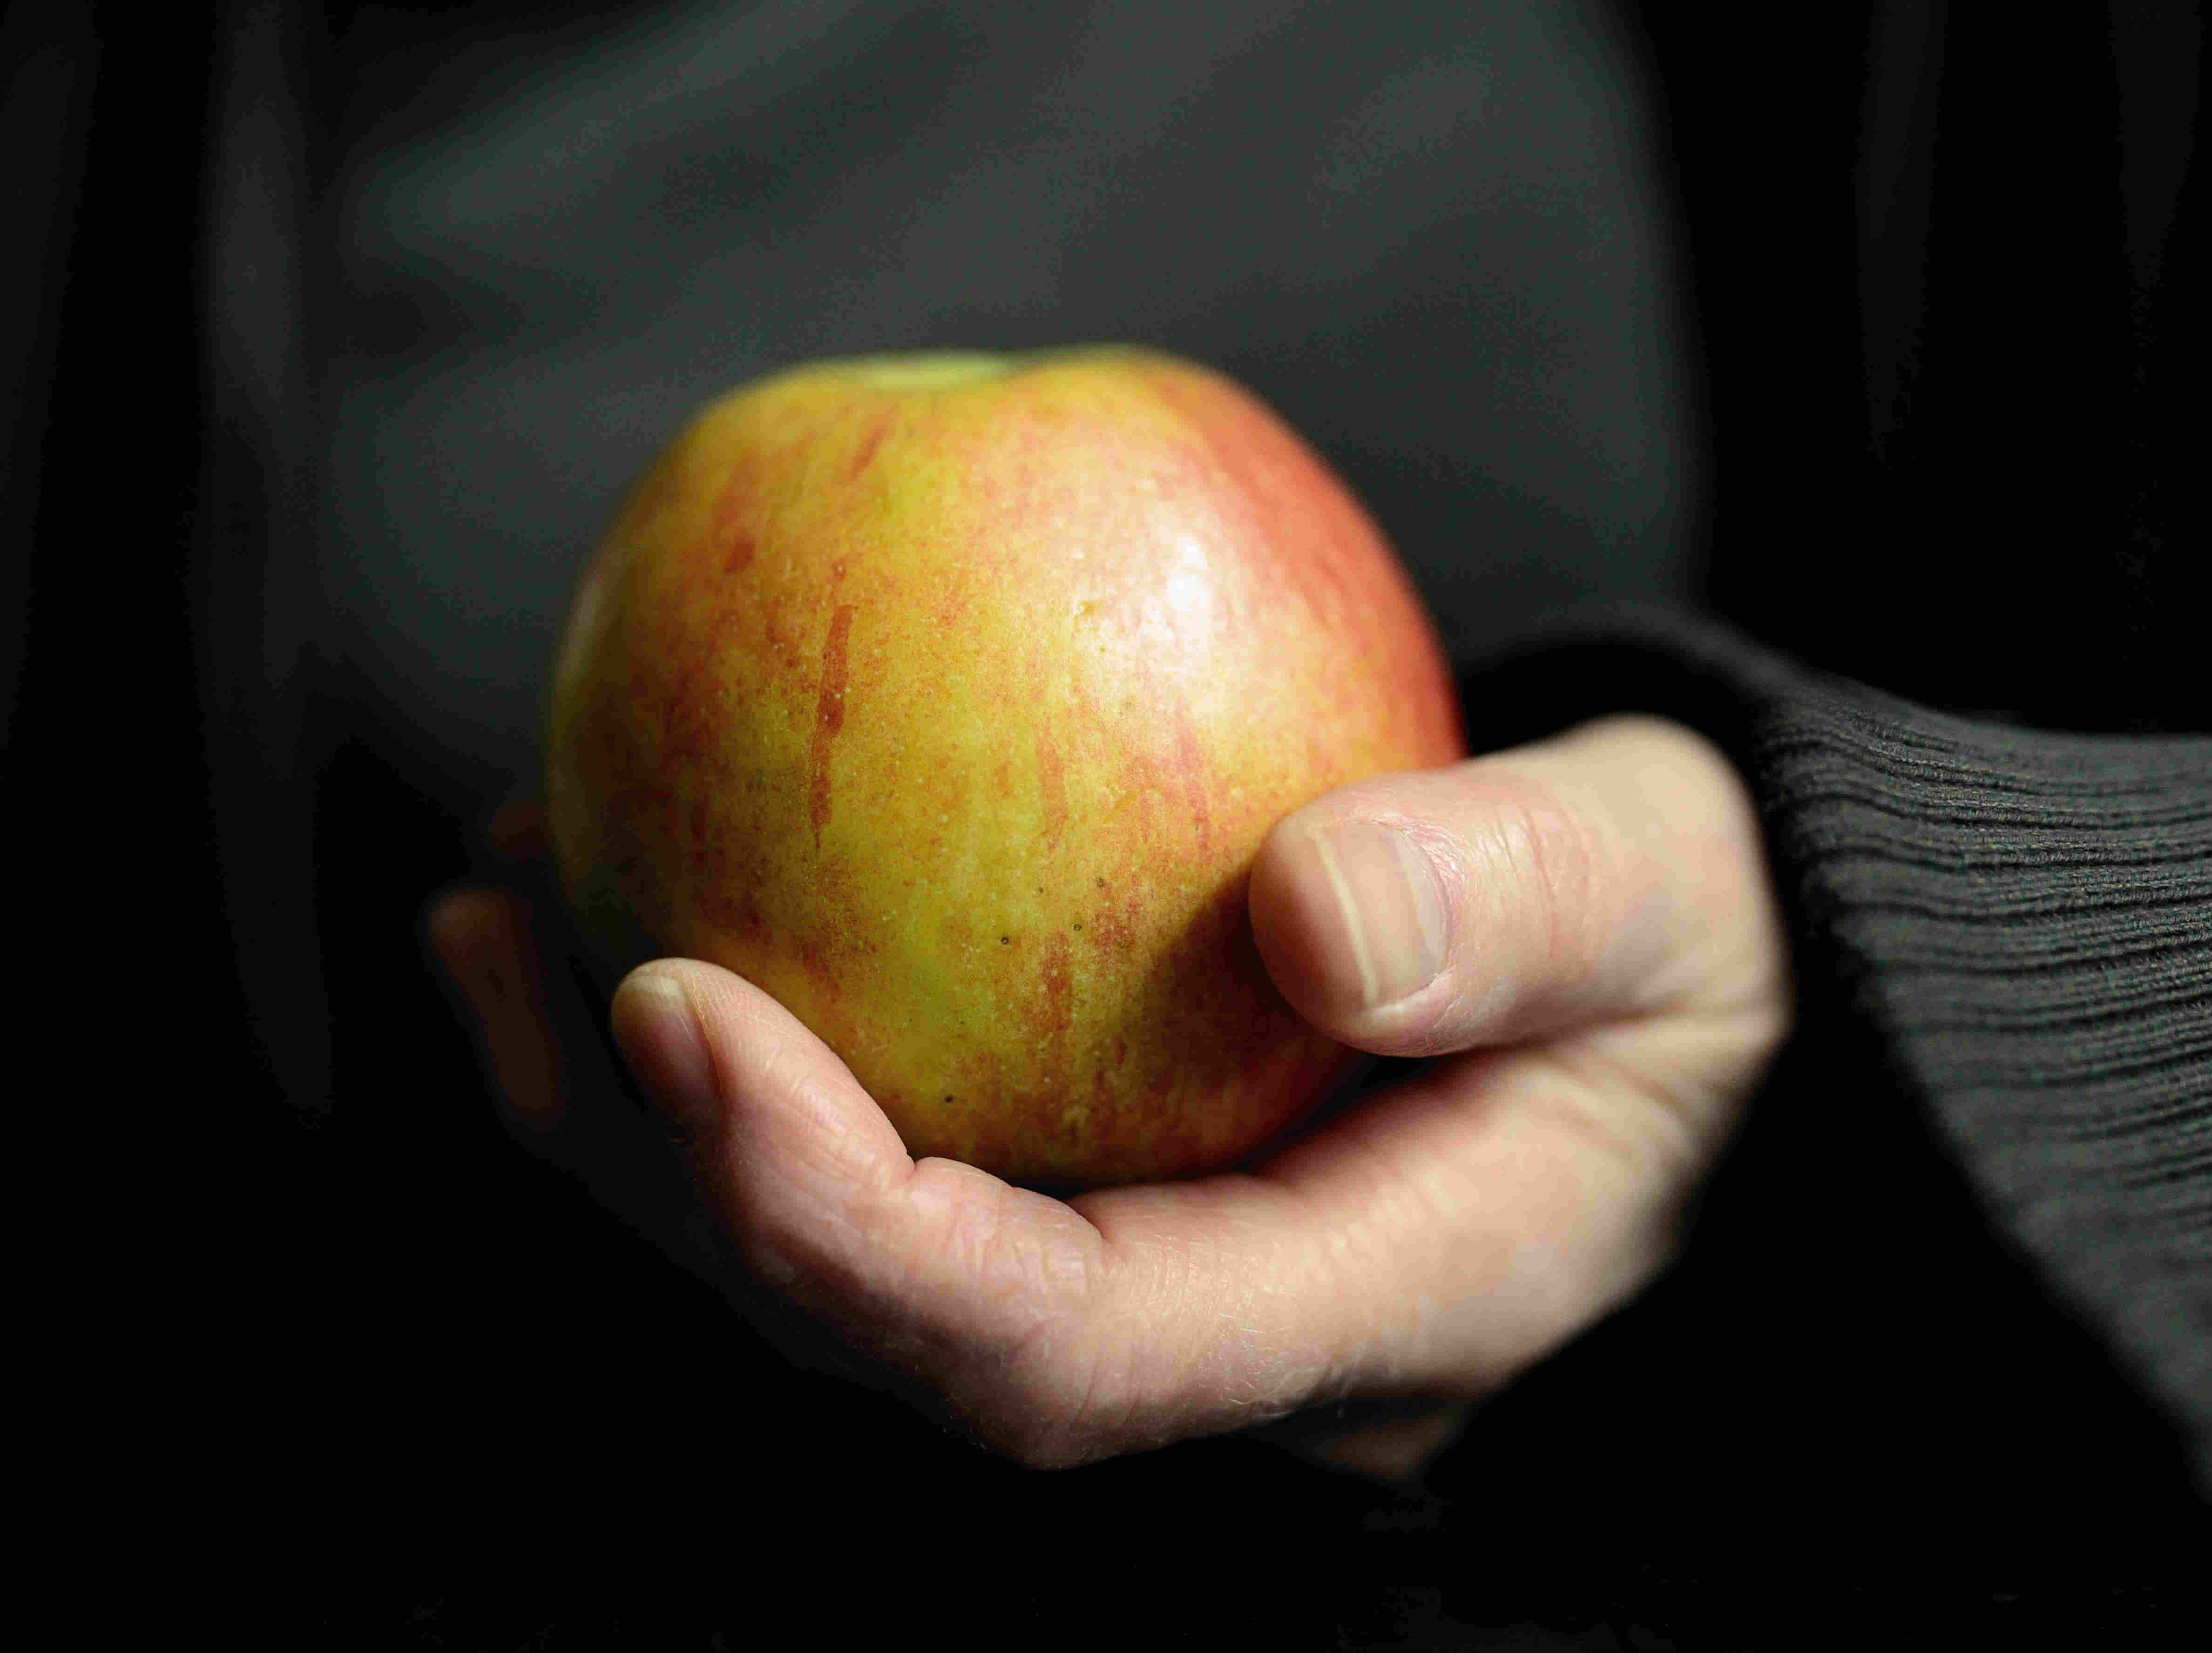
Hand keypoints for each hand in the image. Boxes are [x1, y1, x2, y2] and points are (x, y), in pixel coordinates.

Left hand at [428, 715, 1791, 1481]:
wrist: (1710, 994)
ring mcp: (1160, 1262)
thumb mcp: (1668, 892)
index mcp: (1361, 1307)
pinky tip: (649, 859)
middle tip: (506, 948)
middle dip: (664, 1185)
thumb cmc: (1704, 943)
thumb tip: (1302, 908)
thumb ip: (1518, 906)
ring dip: (648, 1114)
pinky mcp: (1116, 1174)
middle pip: (892, 1331)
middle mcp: (1223, 1329)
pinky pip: (903, 1129)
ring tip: (501, 896)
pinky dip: (755, 1028)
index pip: (1052, 1351)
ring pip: (857, 1253)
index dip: (834, 1223)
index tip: (678, 1010)